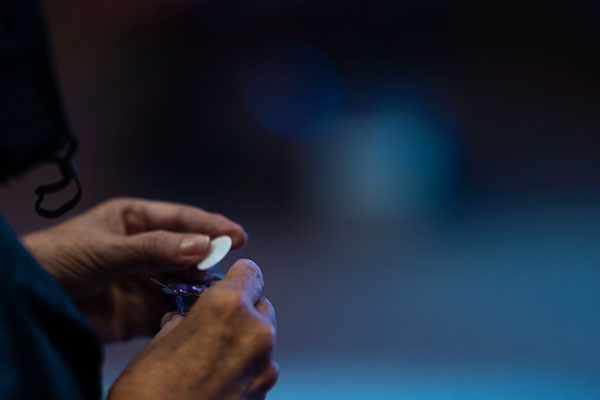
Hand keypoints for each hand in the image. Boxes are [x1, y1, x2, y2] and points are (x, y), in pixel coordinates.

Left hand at [22, 197, 246, 341]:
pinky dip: (183, 316)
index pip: (181, 219)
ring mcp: (142, 282)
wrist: (23, 302)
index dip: (211, 226)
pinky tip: (193, 318)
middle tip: (223, 272)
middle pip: (188, 253)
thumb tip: (202, 247)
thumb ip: (153, 249)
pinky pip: (168, 313)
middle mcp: (144, 250)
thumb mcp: (104, 250)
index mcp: (135, 221)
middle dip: (207, 261)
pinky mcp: (137, 313)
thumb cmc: (55, 260)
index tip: (238, 237)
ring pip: (182, 284)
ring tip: (213, 296)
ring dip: (198, 290)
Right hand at [108, 259, 277, 399]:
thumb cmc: (147, 394)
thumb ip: (185, 320)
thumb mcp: (159, 341)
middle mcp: (255, 332)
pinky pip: (260, 368)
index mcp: (228, 307)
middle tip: (213, 326)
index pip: (250, 272)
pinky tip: (218, 380)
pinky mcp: (265, 394)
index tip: (226, 284)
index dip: (236, 277)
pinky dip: (245, 368)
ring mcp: (264, 366)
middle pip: (260, 305)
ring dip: (244, 341)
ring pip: (262, 338)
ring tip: (211, 358)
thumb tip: (188, 317)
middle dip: (241, 310)